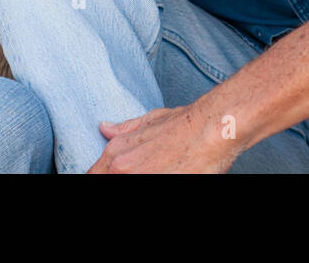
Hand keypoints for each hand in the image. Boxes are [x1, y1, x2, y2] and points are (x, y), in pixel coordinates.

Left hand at [89, 104, 236, 173]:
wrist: (214, 128)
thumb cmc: (187, 123)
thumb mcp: (152, 120)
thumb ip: (125, 129)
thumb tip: (104, 128)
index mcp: (116, 153)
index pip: (94, 176)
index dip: (105, 177)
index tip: (118, 175)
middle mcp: (122, 169)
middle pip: (109, 182)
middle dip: (124, 179)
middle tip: (151, 170)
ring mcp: (141, 179)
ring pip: (127, 187)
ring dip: (145, 178)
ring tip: (163, 171)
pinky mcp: (163, 185)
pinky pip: (150, 189)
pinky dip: (162, 180)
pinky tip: (172, 174)